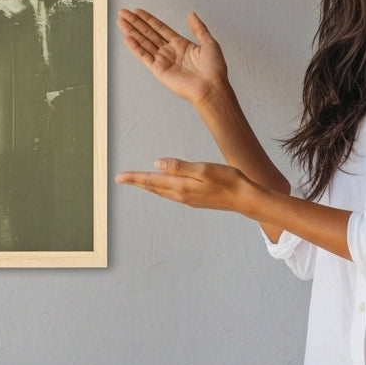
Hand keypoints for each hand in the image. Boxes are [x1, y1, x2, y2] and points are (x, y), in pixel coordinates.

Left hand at [116, 158, 258, 214]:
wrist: (245, 198)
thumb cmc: (228, 181)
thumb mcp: (203, 169)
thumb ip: (179, 167)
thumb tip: (157, 164)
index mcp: (181, 187)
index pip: (152, 181)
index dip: (134, 178)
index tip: (119, 177)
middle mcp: (181, 195)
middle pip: (153, 187)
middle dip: (137, 182)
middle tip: (121, 179)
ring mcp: (188, 199)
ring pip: (161, 192)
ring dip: (148, 186)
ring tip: (137, 181)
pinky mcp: (195, 200)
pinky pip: (171, 194)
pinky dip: (160, 189)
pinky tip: (161, 186)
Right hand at [117, 9, 227, 106]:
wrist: (211, 88)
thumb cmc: (214, 70)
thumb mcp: (209, 43)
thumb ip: (199, 28)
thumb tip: (191, 14)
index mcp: (180, 44)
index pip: (160, 28)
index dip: (148, 19)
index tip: (138, 11)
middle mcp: (169, 52)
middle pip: (148, 33)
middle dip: (135, 23)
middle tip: (123, 13)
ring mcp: (163, 61)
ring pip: (143, 42)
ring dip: (132, 32)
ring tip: (121, 22)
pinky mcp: (159, 70)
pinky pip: (144, 56)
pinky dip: (135, 47)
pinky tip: (127, 38)